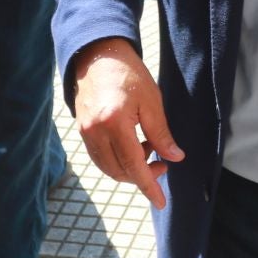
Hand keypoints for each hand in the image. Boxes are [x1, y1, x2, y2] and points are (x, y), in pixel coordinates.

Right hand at [71, 38, 184, 209]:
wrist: (98, 55)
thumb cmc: (129, 74)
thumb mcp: (152, 102)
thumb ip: (162, 134)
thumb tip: (175, 157)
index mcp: (115, 122)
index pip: (133, 165)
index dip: (149, 186)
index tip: (161, 201)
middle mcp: (95, 131)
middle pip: (119, 171)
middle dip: (143, 175)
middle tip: (163, 163)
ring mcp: (85, 132)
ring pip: (108, 167)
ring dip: (129, 168)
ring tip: (148, 150)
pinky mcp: (81, 130)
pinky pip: (100, 157)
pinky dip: (117, 160)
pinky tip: (133, 146)